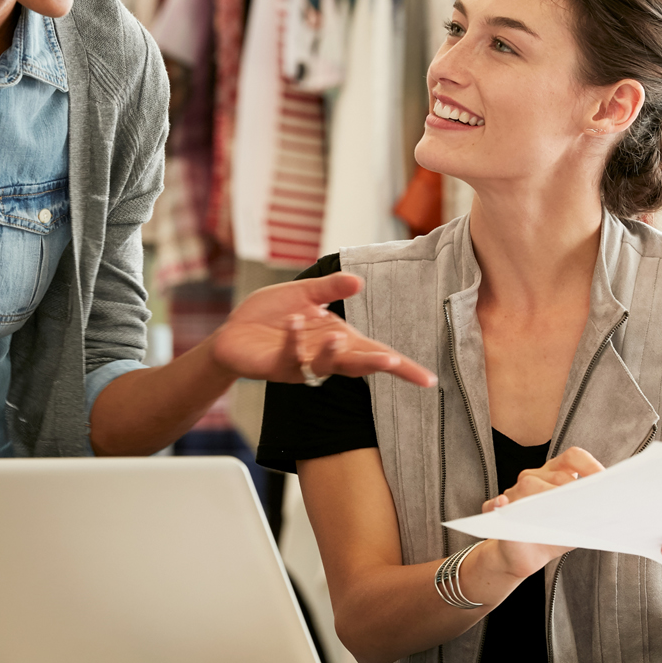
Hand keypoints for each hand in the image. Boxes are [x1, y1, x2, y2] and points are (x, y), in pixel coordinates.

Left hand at [206, 273, 436, 387]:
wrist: (233, 331)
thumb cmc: (271, 317)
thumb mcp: (304, 295)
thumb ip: (329, 289)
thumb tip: (359, 282)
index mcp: (337, 339)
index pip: (374, 352)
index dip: (402, 367)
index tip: (428, 380)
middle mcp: (324, 356)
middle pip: (356, 364)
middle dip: (375, 364)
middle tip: (393, 363)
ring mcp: (302, 364)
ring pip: (324, 366)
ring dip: (333, 353)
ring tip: (339, 335)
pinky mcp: (277, 366)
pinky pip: (290, 356)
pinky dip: (294, 338)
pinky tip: (296, 322)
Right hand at [479, 446, 605, 580]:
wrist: (523, 557)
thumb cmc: (551, 537)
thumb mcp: (573, 525)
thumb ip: (587, 513)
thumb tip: (606, 508)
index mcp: (554, 475)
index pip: (573, 458)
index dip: (590, 466)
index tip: (604, 479)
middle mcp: (534, 478)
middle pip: (556, 476)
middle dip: (573, 491)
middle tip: (587, 508)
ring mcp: (513, 493)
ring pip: (528, 486)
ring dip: (544, 501)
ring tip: (558, 515)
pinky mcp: (494, 510)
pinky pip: (493, 504)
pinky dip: (497, 504)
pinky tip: (503, 507)